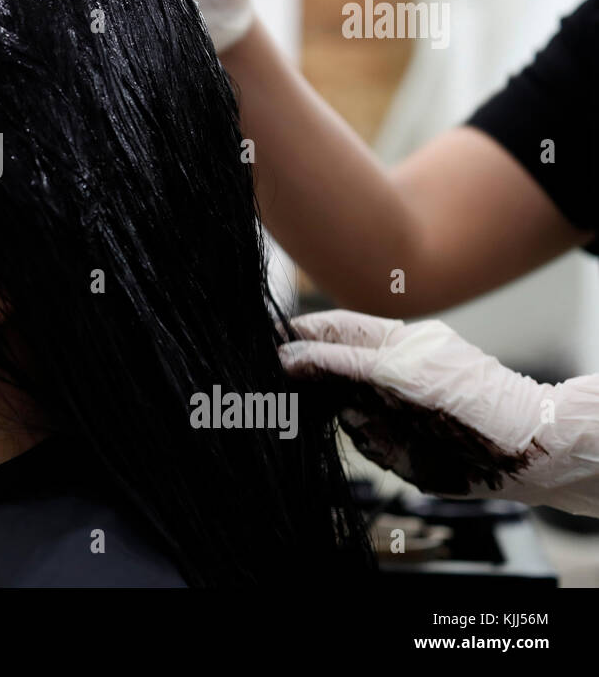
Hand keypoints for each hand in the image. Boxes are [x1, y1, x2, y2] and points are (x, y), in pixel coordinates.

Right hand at [281, 309, 598, 517]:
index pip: (328, 330)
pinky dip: (355, 437)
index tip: (260, 338)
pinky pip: (354, 438)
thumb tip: (287, 354)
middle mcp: (378, 374)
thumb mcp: (396, 370)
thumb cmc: (470, 396)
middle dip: (297, 373)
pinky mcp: (385, 445)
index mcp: (385, 342)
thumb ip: (339, 361)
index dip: (296, 333)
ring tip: (314, 407)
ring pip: (331, 406)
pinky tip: (369, 434)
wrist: (519, 451)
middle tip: (266, 379)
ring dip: (320, 409)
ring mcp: (381, 409)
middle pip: (322, 367)